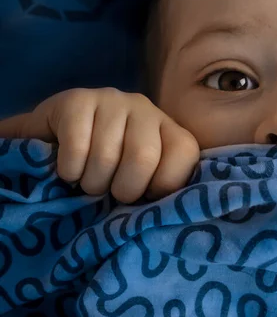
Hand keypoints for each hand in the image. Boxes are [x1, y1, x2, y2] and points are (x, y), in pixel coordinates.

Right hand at [0, 88, 199, 202]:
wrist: (52, 143)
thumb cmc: (107, 172)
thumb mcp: (141, 182)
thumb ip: (159, 191)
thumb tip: (164, 215)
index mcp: (169, 129)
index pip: (184, 152)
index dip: (163, 185)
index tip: (145, 195)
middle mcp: (145, 109)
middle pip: (143, 157)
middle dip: (124, 189)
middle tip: (111, 192)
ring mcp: (112, 100)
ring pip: (106, 156)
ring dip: (93, 183)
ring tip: (88, 181)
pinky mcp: (77, 100)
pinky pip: (76, 148)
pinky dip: (70, 171)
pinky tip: (70, 171)